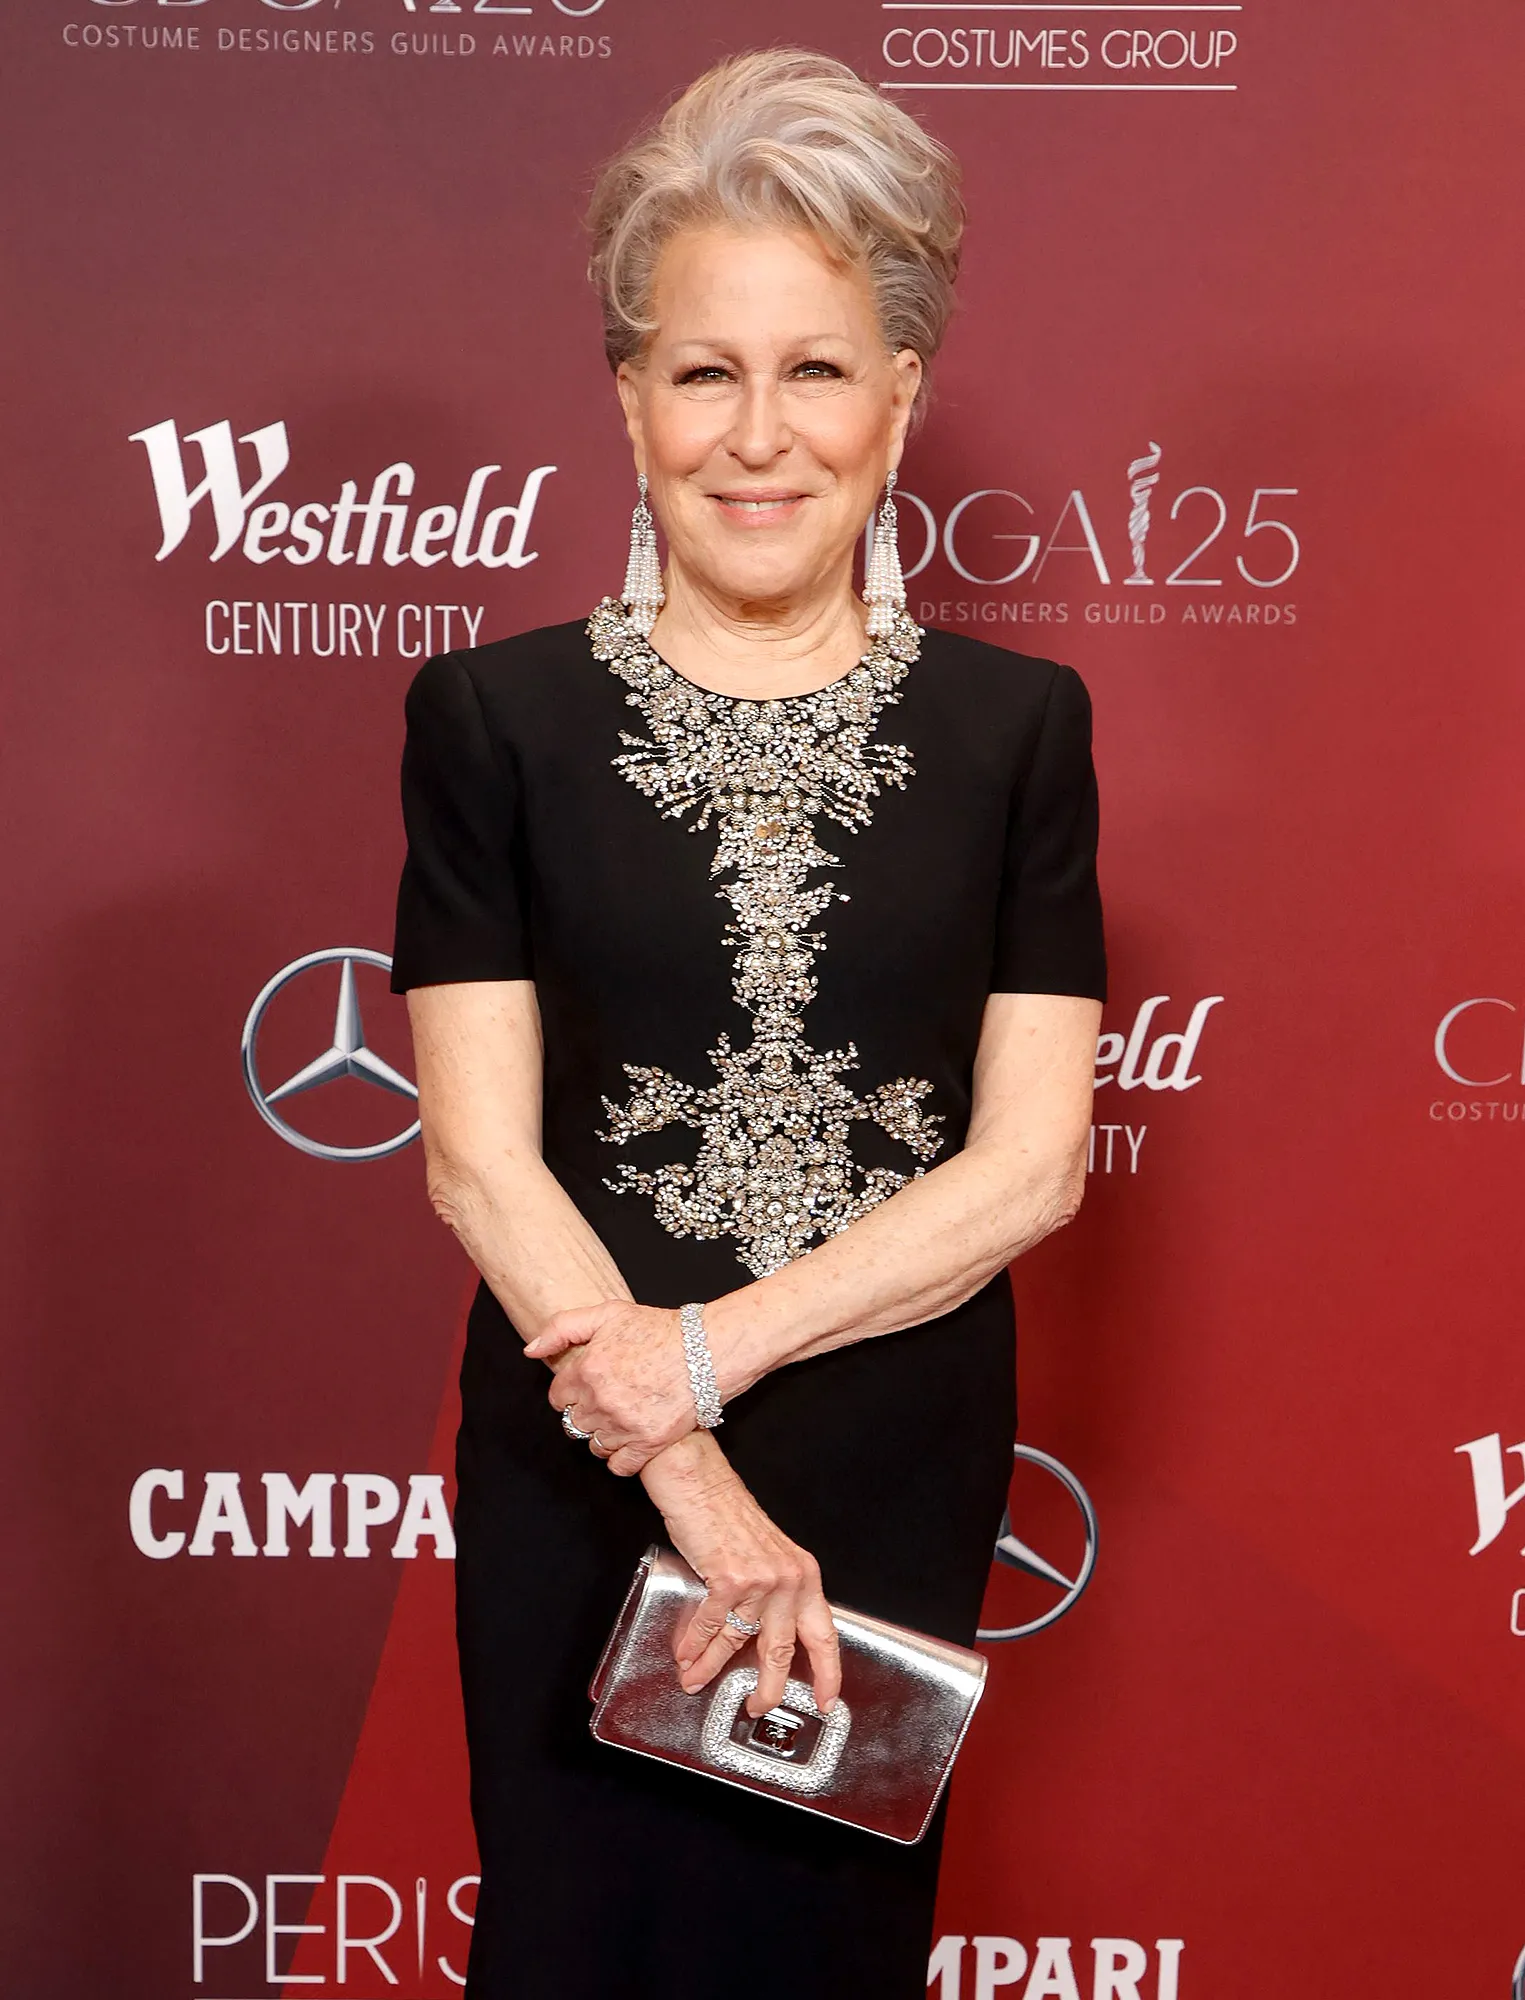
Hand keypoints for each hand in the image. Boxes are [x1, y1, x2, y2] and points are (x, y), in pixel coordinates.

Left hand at [525, 1300, 697, 1476]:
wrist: (708, 1350)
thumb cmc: (661, 1329)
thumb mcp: (609, 1313)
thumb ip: (563, 1327)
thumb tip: (531, 1350)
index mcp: (587, 1370)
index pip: (556, 1397)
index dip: (571, 1391)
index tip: (587, 1386)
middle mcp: (600, 1401)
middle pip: (573, 1423)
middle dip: (586, 1412)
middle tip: (608, 1400)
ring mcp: (623, 1425)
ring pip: (594, 1446)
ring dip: (604, 1434)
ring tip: (622, 1418)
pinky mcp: (647, 1444)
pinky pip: (618, 1466)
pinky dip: (621, 1458)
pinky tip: (631, 1439)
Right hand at [640, 1435, 841, 1718]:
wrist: (700, 1482)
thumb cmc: (729, 1514)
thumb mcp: (768, 1555)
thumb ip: (773, 1594)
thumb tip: (761, 1637)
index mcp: (804, 1575)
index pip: (823, 1633)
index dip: (828, 1672)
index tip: (827, 1699)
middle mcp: (788, 1580)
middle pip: (782, 1650)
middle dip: (769, 1687)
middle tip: (759, 1707)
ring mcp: (760, 1581)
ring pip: (738, 1641)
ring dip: (713, 1667)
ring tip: (698, 1681)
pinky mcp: (728, 1580)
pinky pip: (710, 1625)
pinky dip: (695, 1645)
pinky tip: (686, 1656)